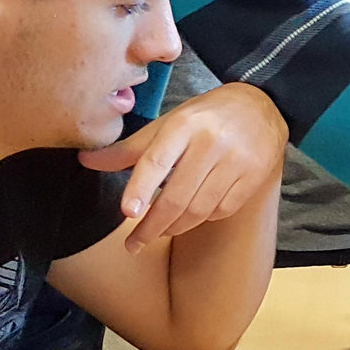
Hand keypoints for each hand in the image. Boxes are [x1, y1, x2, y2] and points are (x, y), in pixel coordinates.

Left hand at [77, 83, 286, 253]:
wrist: (262, 104)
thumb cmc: (206, 116)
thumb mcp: (168, 124)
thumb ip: (130, 148)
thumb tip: (86, 161)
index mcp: (185, 124)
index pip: (158, 160)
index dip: (140, 188)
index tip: (127, 212)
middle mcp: (212, 142)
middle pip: (177, 196)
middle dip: (151, 226)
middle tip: (133, 244)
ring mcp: (236, 161)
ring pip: (199, 209)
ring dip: (175, 226)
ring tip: (159, 230)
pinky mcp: (254, 176)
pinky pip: (222, 210)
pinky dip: (203, 217)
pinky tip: (194, 213)